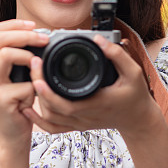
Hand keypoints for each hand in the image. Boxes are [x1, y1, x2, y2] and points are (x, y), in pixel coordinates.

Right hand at [0, 19, 49, 148]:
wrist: (14, 133)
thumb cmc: (18, 102)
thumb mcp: (17, 74)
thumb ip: (20, 55)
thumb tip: (38, 35)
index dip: (14, 24)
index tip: (34, 25)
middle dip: (26, 35)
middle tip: (44, 39)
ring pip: (7, 54)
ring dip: (29, 57)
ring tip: (37, 67)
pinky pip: (23, 83)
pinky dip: (35, 88)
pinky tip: (33, 98)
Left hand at [23, 34, 163, 138]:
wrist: (138, 118)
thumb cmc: (135, 95)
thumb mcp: (133, 72)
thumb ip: (117, 55)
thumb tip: (99, 39)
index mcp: (95, 104)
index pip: (64, 103)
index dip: (47, 90)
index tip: (38, 70)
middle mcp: (84, 117)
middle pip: (52, 110)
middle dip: (37, 89)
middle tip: (33, 66)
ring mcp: (79, 123)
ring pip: (50, 120)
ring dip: (36, 103)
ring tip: (30, 80)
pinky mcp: (77, 125)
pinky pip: (53, 128)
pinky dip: (39, 121)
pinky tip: (29, 109)